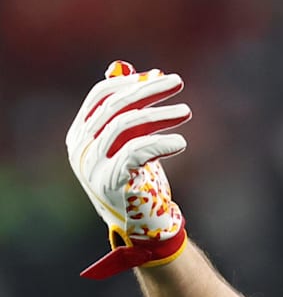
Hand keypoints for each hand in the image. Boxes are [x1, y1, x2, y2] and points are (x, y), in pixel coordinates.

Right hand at [66, 60, 191, 278]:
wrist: (141, 225)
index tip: (159, 75)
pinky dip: (161, 143)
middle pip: (115, 106)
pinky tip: (181, 143)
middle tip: (178, 81)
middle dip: (149, 90)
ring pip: (126, 126)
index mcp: (80, 135)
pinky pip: (136, 151)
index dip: (130, 82)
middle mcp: (81, 148)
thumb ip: (131, 110)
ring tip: (187, 111)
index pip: (101, 96)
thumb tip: (141, 70)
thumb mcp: (133, 142)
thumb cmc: (138, 179)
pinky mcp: (111, 181)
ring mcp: (92, 165)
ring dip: (160, 115)